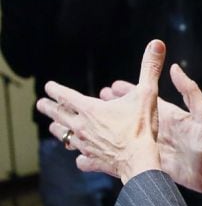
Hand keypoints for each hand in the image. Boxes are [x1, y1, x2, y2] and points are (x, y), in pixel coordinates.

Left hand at [36, 40, 163, 183]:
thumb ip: (149, 68)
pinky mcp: (94, 161)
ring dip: (59, 131)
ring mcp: (86, 146)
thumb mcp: (147, 93)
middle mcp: (82, 127)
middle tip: (41, 105)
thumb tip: (156, 44)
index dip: (55, 89)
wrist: (141, 161)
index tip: (48, 86)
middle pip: (59, 116)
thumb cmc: (141, 127)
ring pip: (65, 137)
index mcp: (90, 109)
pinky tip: (81, 158)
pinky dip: (80, 158)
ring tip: (55, 128)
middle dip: (49, 109)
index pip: (65, 95)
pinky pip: (81, 160)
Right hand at [100, 63, 201, 194]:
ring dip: (110, 127)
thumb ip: (190, 91)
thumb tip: (175, 68)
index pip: (145, 98)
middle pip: (131, 114)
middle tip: (97, 100)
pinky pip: (127, 153)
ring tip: (93, 123)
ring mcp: (152, 144)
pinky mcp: (149, 160)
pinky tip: (99, 150)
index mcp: (169, 114)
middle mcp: (158, 128)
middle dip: (114, 107)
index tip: (112, 85)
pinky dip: (113, 151)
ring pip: (125, 133)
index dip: (129, 91)